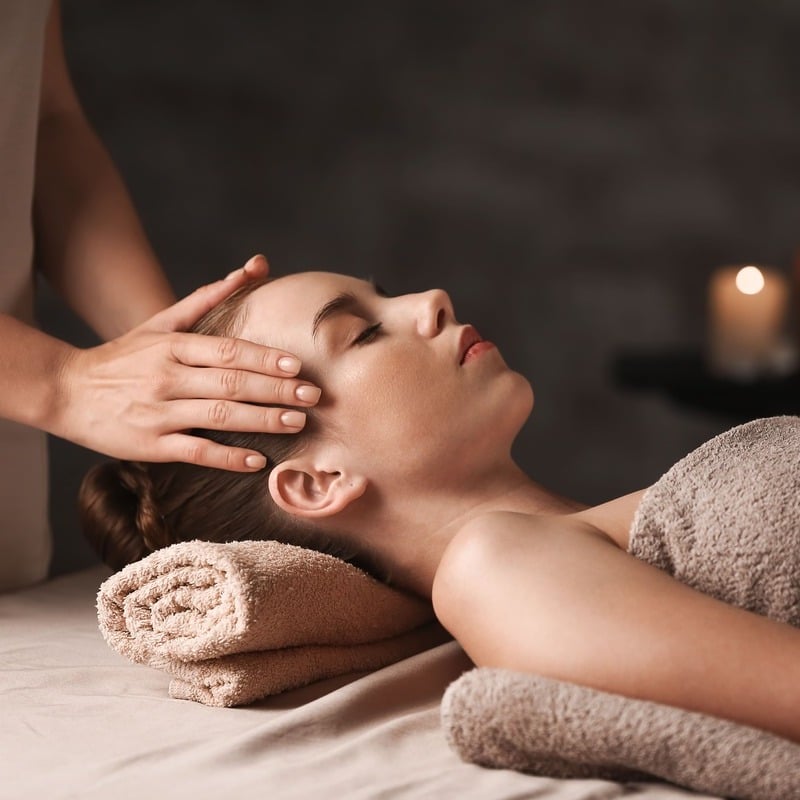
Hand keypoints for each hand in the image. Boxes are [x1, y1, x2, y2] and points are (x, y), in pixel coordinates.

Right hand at [55, 255, 319, 470]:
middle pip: (231, 383)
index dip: (264, 359)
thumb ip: (208, 298)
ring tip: (296, 422)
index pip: (228, 351)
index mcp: (172, 346)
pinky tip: (257, 460)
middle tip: (313, 396)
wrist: (65, 391)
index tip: (298, 366)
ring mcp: (159, 413)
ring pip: (218, 417)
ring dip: (261, 421)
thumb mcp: (161, 322)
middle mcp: (167, 378)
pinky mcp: (150, 445)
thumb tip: (252, 268)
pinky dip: (227, 457)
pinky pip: (195, 452)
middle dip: (276, 390)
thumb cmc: (124, 356)